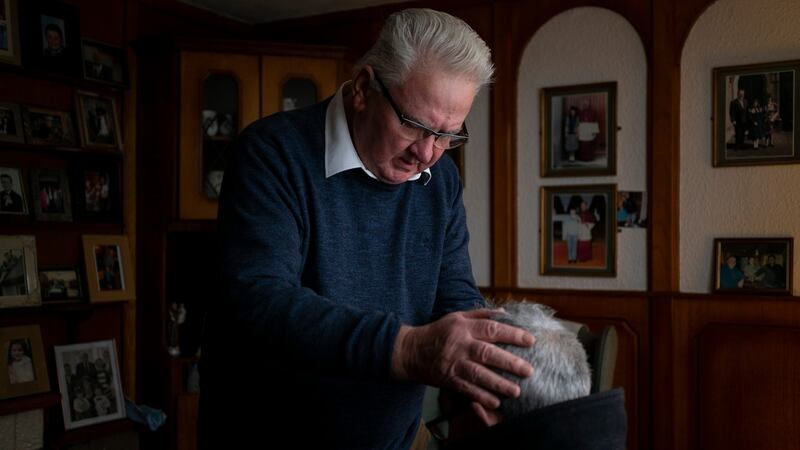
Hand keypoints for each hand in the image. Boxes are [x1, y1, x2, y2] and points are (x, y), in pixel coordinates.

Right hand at [391, 309, 533, 409]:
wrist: (410, 351)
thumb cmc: (438, 332)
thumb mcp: (456, 317)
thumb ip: (480, 315)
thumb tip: (503, 313)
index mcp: (464, 327)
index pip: (491, 328)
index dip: (512, 334)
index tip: (531, 341)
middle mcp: (460, 344)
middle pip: (487, 353)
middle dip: (510, 363)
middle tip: (529, 371)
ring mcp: (453, 363)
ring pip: (478, 374)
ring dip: (498, 384)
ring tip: (516, 391)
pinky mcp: (448, 379)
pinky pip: (466, 389)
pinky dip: (481, 396)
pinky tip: (495, 403)